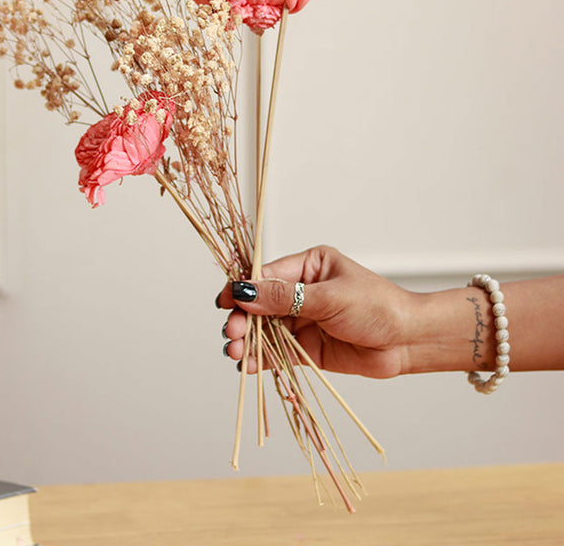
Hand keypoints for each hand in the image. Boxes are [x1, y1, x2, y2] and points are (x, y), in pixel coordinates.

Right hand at [218, 245, 414, 377]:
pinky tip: (248, 366)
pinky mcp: (307, 348)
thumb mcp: (329, 297)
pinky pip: (277, 352)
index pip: (266, 275)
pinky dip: (260, 359)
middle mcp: (302, 292)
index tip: (224, 301)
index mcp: (308, 267)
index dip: (243, 288)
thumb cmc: (377, 307)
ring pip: (265, 330)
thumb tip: (245, 291)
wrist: (408, 342)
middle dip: (243, 319)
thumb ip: (285, 298)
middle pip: (260, 305)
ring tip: (235, 353)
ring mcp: (303, 321)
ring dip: (248, 341)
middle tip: (233, 334)